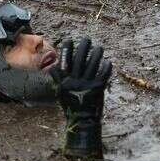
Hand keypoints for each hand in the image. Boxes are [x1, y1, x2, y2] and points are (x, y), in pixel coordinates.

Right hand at [51, 38, 111, 160]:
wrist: (82, 121)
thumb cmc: (71, 104)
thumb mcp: (60, 92)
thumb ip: (57, 78)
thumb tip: (53, 65)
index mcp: (64, 81)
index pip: (64, 61)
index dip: (66, 49)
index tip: (69, 39)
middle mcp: (75, 82)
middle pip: (79, 59)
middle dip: (83, 47)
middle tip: (86, 39)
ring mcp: (87, 84)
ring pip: (93, 64)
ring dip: (96, 53)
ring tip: (99, 47)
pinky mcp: (99, 88)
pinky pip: (104, 73)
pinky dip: (106, 66)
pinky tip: (107, 61)